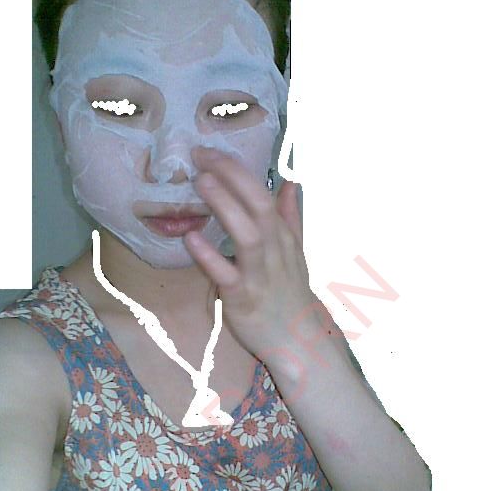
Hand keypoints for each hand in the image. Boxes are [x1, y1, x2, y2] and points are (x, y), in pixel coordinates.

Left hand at [183, 145, 322, 366]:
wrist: (299, 340)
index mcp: (283, 236)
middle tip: (200, 155)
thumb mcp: (296, 252)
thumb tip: (290, 182)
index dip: (237, 170)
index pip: (263, 195)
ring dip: (225, 206)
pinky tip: (190, 238)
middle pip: (259, 206)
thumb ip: (291, 216)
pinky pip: (228, 276)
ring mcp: (261, 275)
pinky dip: (210, 257)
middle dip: (231, 176)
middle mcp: (275, 250)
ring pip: (248, 235)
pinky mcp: (244, 299)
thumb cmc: (289, 293)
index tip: (211, 150)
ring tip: (201, 182)